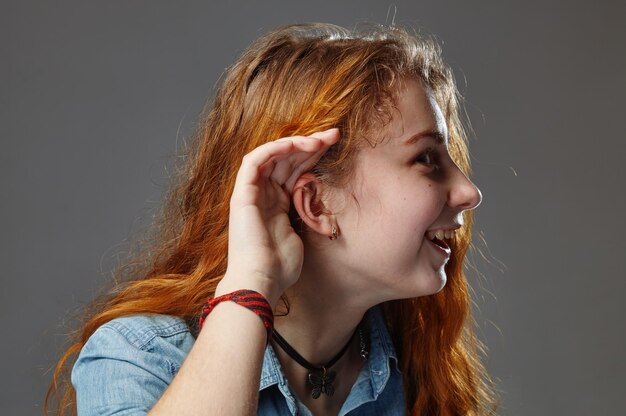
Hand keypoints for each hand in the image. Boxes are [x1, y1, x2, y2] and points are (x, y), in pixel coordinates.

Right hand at [217, 128, 340, 304]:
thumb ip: (304, 215)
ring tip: (321, 138)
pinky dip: (275, 149)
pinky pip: (254, 161)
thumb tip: (321, 207)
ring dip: (296, 143)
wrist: (262, 280)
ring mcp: (251, 192)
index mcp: (276, 204)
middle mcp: (263, 194)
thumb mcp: (300, 234)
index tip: (336, 145)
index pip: (295, 170)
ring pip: (272, 155)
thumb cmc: (281, 266)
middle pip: (286, 159)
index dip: (313, 155)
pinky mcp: (241, 193)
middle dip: (311, 144)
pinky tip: (296, 144)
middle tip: (335, 134)